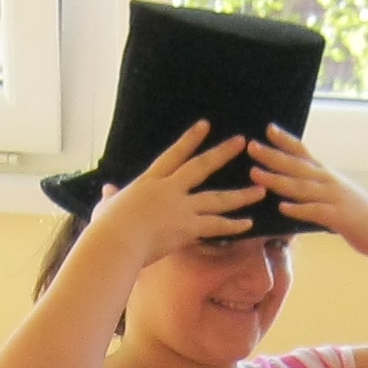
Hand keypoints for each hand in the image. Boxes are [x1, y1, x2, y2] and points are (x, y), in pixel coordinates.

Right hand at [83, 120, 252, 267]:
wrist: (116, 242)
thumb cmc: (107, 228)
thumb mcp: (106, 207)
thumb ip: (110, 197)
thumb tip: (107, 191)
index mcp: (150, 182)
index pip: (173, 155)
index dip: (190, 139)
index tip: (205, 125)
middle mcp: (170, 190)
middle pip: (201, 167)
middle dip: (222, 153)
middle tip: (241, 141)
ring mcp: (181, 208)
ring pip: (217, 198)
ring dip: (241, 194)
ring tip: (260, 189)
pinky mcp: (188, 228)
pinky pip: (216, 226)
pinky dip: (233, 225)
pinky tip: (249, 222)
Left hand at [245, 127, 367, 253]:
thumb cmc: (356, 213)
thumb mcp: (333, 193)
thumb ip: (315, 186)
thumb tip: (296, 183)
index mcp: (325, 175)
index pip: (303, 152)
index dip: (285, 140)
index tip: (268, 129)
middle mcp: (327, 181)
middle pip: (296, 166)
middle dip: (272, 156)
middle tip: (251, 146)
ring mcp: (332, 198)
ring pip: (301, 187)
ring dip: (277, 180)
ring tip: (256, 174)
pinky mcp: (337, 217)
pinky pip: (315, 211)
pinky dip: (298, 209)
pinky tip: (282, 207)